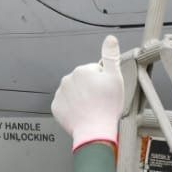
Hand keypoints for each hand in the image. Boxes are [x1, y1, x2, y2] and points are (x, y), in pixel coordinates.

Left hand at [51, 34, 123, 150]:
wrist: (95, 131)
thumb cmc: (106, 107)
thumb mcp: (115, 78)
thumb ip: (111, 56)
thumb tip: (110, 39)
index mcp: (82, 70)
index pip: (94, 70)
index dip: (103, 81)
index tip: (105, 91)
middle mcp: (68, 79)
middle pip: (83, 80)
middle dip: (91, 88)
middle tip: (100, 100)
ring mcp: (60, 94)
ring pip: (74, 91)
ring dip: (81, 97)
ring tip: (91, 108)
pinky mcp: (56, 107)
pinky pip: (65, 103)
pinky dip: (72, 107)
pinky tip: (81, 113)